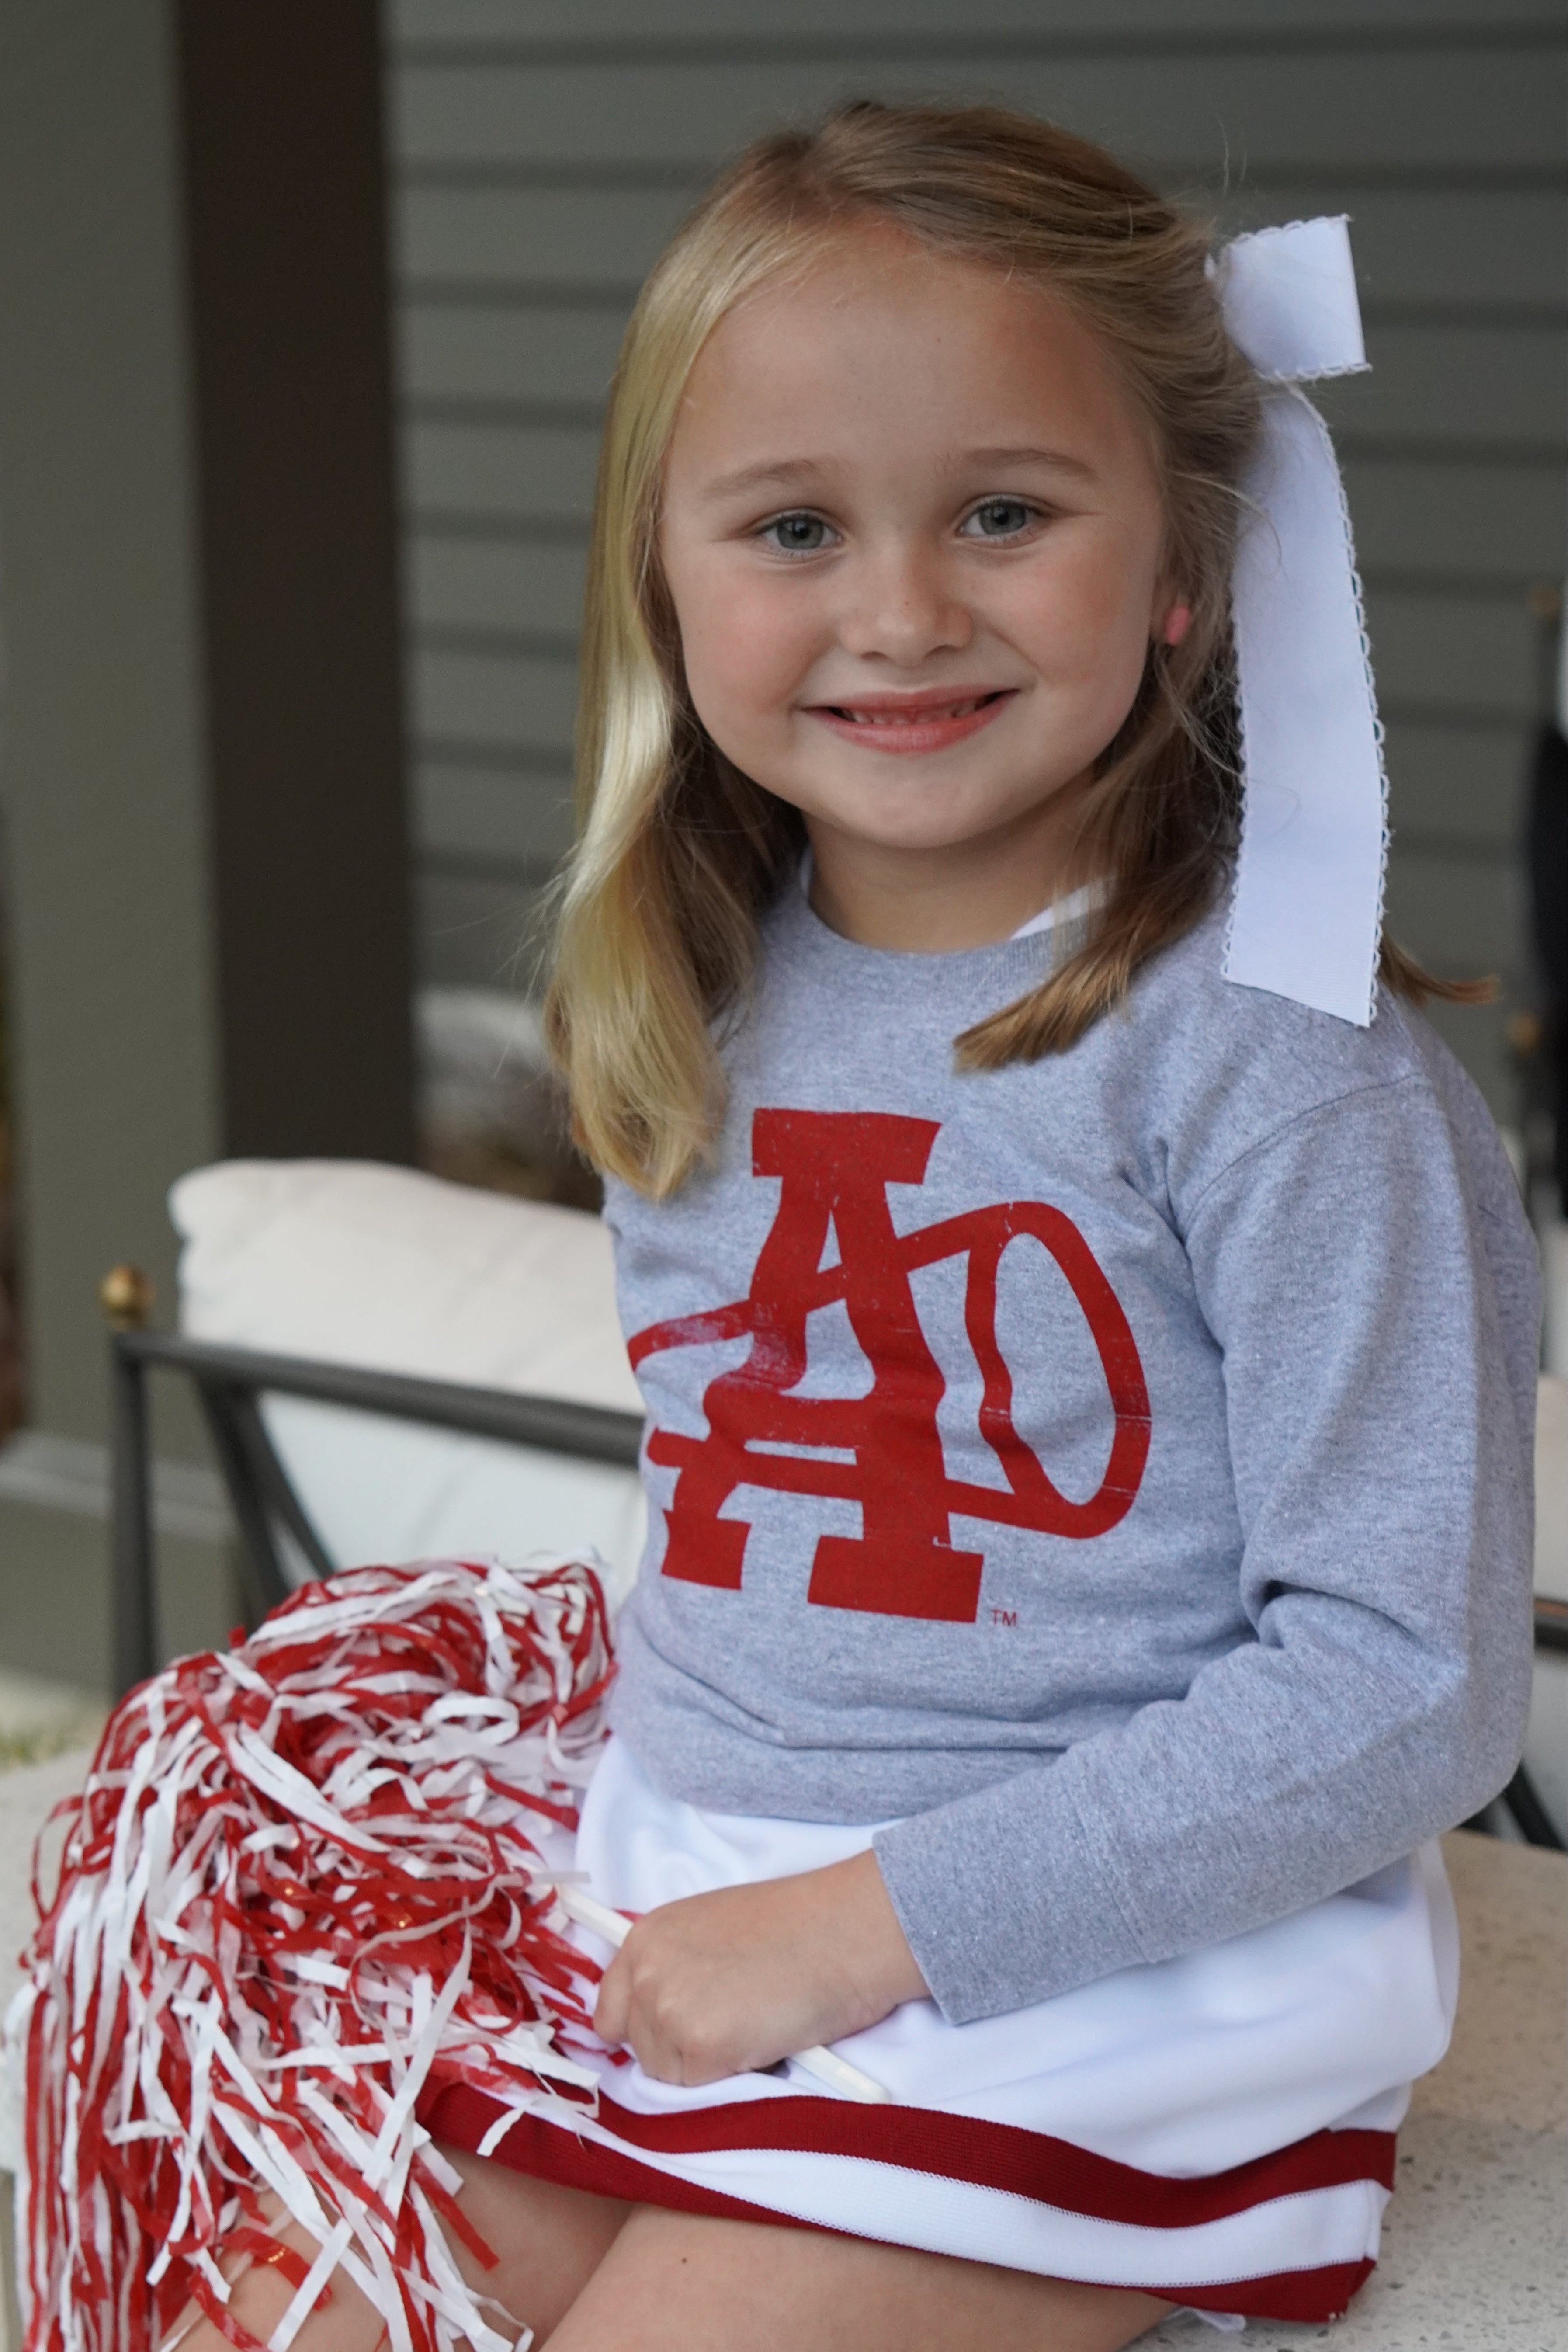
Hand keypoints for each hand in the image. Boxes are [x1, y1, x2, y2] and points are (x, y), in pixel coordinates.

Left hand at [591, 1848, 928, 2085]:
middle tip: (736, 2020)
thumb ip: (676, 1964)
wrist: (842, 1930)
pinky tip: (765, 2037)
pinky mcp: (700, 2047)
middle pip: (642, 2047)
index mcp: (646, 1937)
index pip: (609, 2011)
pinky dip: (733, 2073)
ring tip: (754, 2024)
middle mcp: (645, 1973)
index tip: (673, 2035)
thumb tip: (663, 2014)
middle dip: (682, 2048)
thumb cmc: (794, 1924)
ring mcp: (668, 2010)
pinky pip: (702, 2087)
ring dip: (707, 2064)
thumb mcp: (711, 1929)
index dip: (642, 2029)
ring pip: (669, 2074)